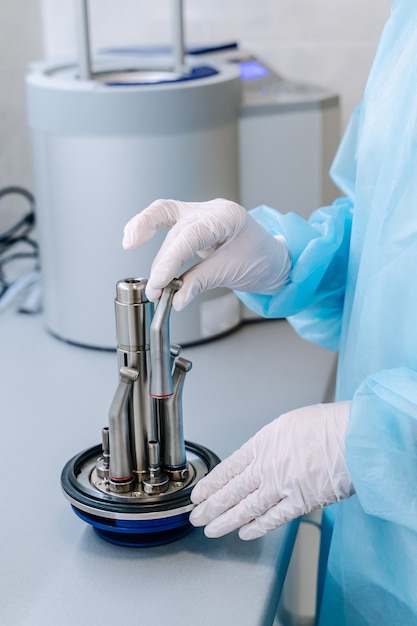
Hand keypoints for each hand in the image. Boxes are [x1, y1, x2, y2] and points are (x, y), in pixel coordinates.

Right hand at [122, 198, 290, 309]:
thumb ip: (200, 282)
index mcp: (227, 217)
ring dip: (158, 256)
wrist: (274, 258)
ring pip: (165, 220)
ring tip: (155, 285)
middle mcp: (211, 209)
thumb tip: (176, 298)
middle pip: (175, 229)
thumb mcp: (233, 272)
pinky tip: (134, 240)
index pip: (190, 235)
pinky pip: (165, 220)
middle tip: (154, 290)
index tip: (159, 283)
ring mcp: (201, 213)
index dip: (170, 260)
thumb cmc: (262, 259)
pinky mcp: (193, 222)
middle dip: (162, 261)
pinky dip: (149, 231)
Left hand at [190, 402, 353, 539]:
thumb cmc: (326, 425)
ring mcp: (282, 485)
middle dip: (211, 506)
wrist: (353, 436)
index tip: (199, 494)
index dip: (211, 484)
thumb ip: (268, 444)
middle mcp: (267, 466)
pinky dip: (257, 527)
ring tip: (211, 529)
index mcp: (262, 443)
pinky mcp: (301, 501)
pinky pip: (274, 518)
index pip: (228, 468)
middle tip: (196, 517)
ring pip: (247, 508)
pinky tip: (245, 533)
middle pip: (232, 490)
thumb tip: (258, 458)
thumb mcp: (287, 425)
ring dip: (227, 520)